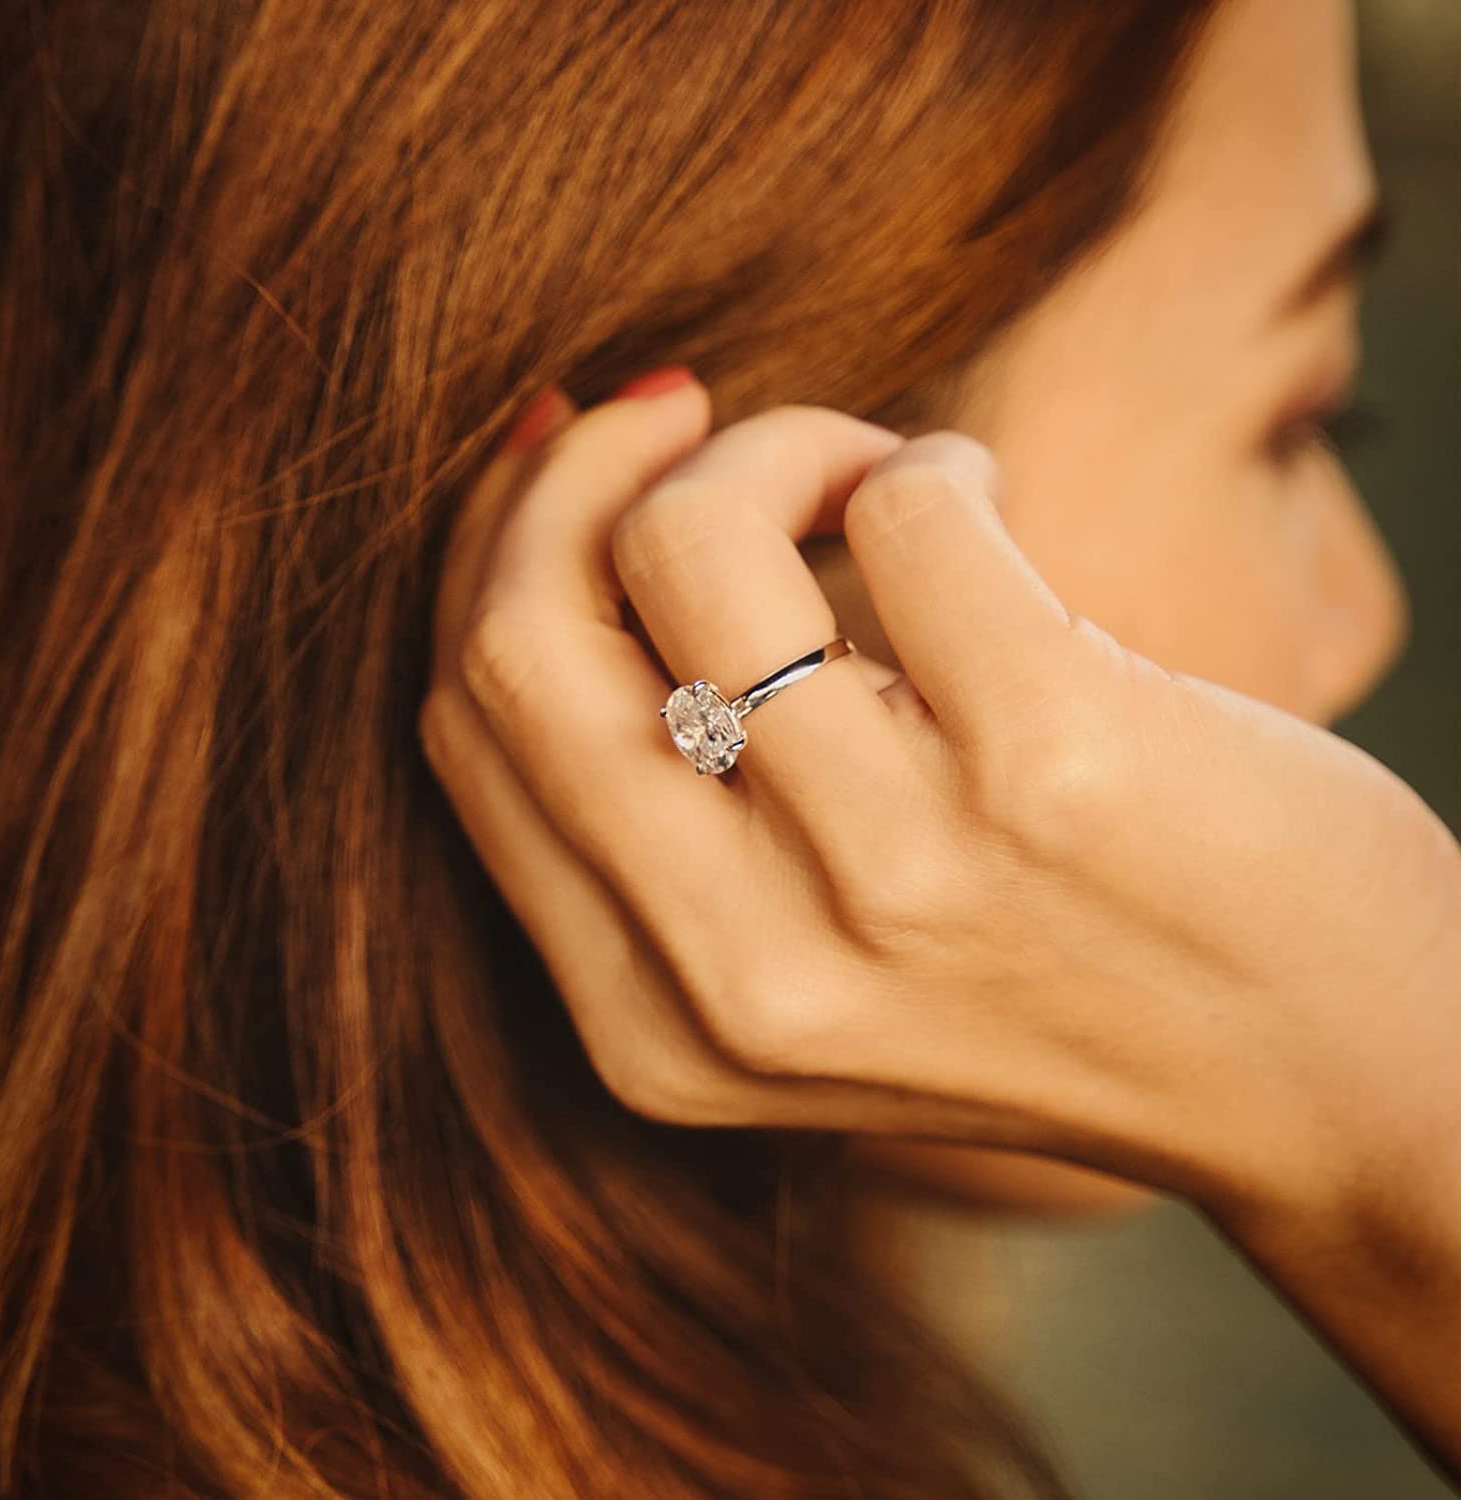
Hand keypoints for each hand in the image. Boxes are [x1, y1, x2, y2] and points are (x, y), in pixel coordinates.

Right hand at [419, 376, 1460, 1218]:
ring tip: (867, 478)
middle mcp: (742, 976)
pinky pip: (901, 510)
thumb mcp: (801, 957)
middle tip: (680, 418)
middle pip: (517, 642)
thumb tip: (559, 511)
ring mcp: (891, 876)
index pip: (470, 732)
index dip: (495, 555)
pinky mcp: (1045, 765)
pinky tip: (982, 516)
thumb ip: (661, 814)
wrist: (1322, 1066)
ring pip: (686, 542)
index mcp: (653, 1027)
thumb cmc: (1053, 977)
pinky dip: (930, 465)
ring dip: (777, 443)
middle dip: (576, 472)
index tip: (573, 466)